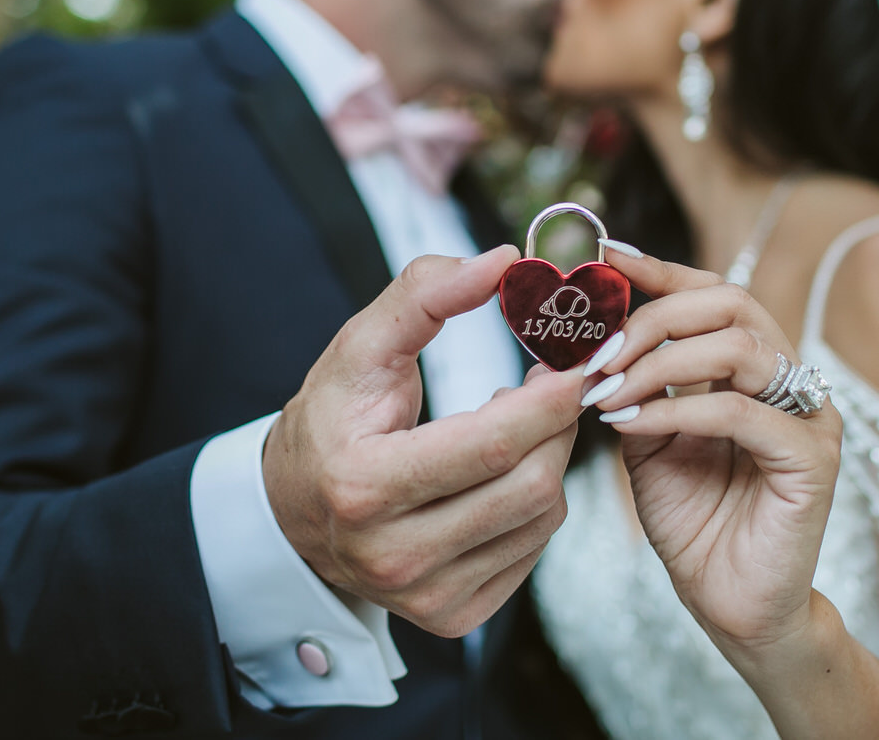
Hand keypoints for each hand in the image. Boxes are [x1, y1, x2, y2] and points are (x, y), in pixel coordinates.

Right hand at [263, 244, 583, 638]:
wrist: (295, 508)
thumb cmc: (334, 417)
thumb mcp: (360, 345)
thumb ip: (424, 293)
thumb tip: (505, 261)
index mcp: (364, 485)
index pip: (493, 442)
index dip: (551, 395)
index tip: (583, 354)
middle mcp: (392, 554)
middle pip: (531, 484)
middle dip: (558, 422)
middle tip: (555, 380)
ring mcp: (425, 596)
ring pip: (542, 518)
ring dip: (550, 458)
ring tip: (516, 423)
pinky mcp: (452, 617)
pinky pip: (533, 549)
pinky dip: (535, 501)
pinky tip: (504, 472)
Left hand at [577, 245, 842, 658]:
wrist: (731, 607)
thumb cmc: (695, 522)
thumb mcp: (647, 439)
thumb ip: (634, 386)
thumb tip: (591, 337)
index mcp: (752, 369)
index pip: (712, 295)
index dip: (660, 271)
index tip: (604, 259)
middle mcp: (789, 381)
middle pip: (731, 302)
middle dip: (655, 316)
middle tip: (600, 350)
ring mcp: (808, 417)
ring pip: (739, 347)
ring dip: (660, 361)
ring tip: (608, 391)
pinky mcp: (812, 459)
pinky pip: (740, 412)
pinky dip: (678, 410)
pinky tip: (633, 424)